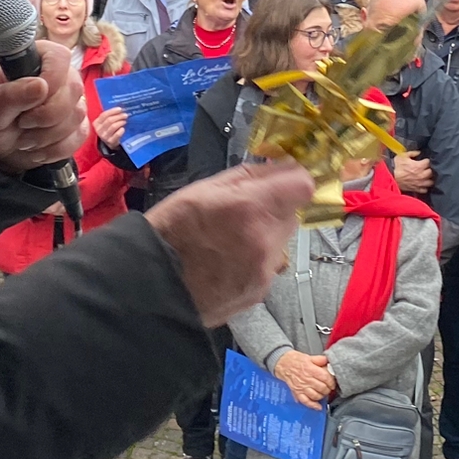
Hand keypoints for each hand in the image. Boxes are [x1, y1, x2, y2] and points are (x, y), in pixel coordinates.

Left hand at [0, 39, 87, 174]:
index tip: (32, 100)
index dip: (51, 79)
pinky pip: (79, 136)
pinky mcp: (79, 124)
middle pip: (73, 90)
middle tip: (22, 122)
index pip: (59, 57)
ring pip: (76, 116)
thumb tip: (41, 86)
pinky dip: (54, 149)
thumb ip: (11, 94)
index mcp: (38, 60)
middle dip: (45, 116)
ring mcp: (74, 101)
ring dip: (46, 136)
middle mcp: (62, 76)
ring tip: (25, 137)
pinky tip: (38, 147)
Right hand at [93, 106, 128, 147]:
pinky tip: (123, 129)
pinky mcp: (110, 142)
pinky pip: (117, 134)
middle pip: (109, 120)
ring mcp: (104, 136)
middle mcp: (99, 130)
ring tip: (124, 121)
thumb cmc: (108, 130)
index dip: (112, 111)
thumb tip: (119, 109)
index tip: (120, 109)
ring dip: (120, 122)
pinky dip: (121, 130)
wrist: (109, 143)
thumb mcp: (105, 123)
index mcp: (96, 123)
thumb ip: (109, 116)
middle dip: (118, 116)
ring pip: (113, 126)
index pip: (104, 115)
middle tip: (125, 115)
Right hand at [146, 160, 315, 325]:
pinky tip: (227, 262)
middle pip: (291, 215)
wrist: (155, 286)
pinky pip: (269, 266)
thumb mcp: (204, 188)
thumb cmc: (171, 231)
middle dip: (273, 210)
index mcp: (250, 207)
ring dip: (265, 236)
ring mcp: (265, 269)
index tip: (283, 180)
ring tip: (229, 241)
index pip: (302, 185)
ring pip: (281, 242)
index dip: (294, 179)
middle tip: (243, 212)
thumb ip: (248, 176)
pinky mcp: (261, 291)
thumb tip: (277, 167)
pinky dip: (255, 261)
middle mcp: (264, 239)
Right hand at [274, 351, 333, 407]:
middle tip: (329, 387)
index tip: (332, 382)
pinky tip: (318, 406)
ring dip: (322, 396)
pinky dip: (313, 405)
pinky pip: (305, 401)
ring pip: (316, 395)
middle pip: (322, 388)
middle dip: (328, 389)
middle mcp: (306, 379)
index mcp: (310, 369)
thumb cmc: (295, 360)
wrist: (282, 363)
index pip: (325, 377)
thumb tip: (328, 361)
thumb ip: (319, 359)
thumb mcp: (308, 357)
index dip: (331, 381)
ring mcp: (301, 387)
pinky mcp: (297, 392)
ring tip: (324, 393)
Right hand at [390, 153, 434, 192]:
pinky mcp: (416, 189)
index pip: (428, 162)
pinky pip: (425, 190)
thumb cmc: (396, 166)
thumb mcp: (402, 156)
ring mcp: (420, 183)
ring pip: (430, 182)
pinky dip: (424, 187)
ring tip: (425, 177)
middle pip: (431, 172)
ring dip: (428, 179)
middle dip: (428, 169)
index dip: (426, 160)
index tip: (423, 160)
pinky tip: (422, 184)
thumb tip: (419, 152)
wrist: (390, 177)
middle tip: (425, 168)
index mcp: (419, 166)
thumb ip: (412, 153)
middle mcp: (422, 175)